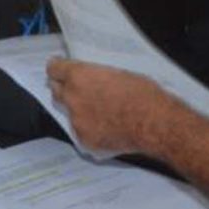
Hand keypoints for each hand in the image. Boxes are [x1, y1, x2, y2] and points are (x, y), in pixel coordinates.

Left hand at [46, 58, 177, 156]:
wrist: (154, 123)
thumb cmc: (143, 95)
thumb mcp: (119, 73)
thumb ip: (97, 75)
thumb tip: (92, 77)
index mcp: (79, 76)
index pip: (54, 69)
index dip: (57, 68)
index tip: (58, 68)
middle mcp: (73, 98)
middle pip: (56, 91)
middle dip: (64, 89)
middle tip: (76, 89)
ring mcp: (77, 121)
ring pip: (68, 113)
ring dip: (78, 110)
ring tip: (98, 111)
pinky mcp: (84, 140)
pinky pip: (80, 132)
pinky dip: (89, 129)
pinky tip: (106, 127)